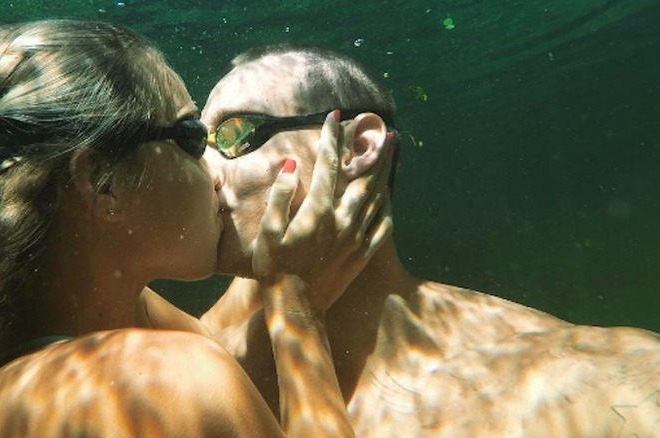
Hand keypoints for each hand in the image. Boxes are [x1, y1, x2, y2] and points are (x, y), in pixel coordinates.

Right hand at [252, 111, 392, 313]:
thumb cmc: (275, 269)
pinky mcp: (363, 255)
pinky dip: (387, 208)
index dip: (331, 138)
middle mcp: (342, 220)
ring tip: (392, 154)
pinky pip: (382, 226)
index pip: (327, 165)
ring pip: (377, 198)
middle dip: (373, 151)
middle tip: (384, 130)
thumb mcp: (268, 231)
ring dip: (385, 173)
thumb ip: (280, 196)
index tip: (336, 116)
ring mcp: (356, 238)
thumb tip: (291, 165)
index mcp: (318, 211)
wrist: (296, 308)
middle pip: (363, 177)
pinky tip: (388, 199)